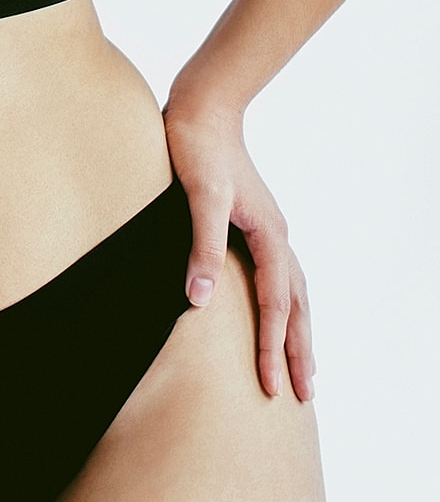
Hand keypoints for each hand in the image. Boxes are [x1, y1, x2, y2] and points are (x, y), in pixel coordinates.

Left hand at [163, 100, 315, 402]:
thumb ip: (201, 246)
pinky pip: (278, 272)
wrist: (203, 106)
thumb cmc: (197, 147)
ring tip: (303, 364)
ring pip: (293, 290)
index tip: (270, 387)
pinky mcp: (252, 220)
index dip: (271, 347)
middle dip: (299, 349)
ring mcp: (267, 227)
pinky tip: (275, 309)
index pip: (274, 305)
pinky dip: (284, 301)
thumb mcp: (198, 196)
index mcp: (267, 233)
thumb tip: (200, 299)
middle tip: (304, 394)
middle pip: (296, 304)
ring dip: (297, 329)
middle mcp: (275, 234)